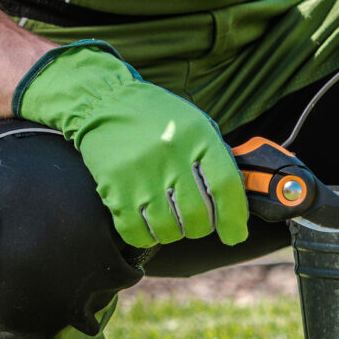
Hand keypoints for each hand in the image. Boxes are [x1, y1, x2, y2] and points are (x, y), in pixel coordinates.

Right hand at [15, 44, 247, 247]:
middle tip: (195, 221)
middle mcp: (169, 154)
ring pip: (167, 229)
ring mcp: (140, 173)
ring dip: (173, 232)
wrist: (104, 103)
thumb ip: (216, 158)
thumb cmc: (155, 117)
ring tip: (169, 217)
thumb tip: (235, 202)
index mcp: (196, 135)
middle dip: (200, 227)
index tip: (234, 234)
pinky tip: (147, 223)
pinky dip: (146, 236)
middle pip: (197, 215)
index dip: (234, 218)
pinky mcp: (113, 187)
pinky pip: (136, 232)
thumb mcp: (195, 124)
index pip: (225, 186)